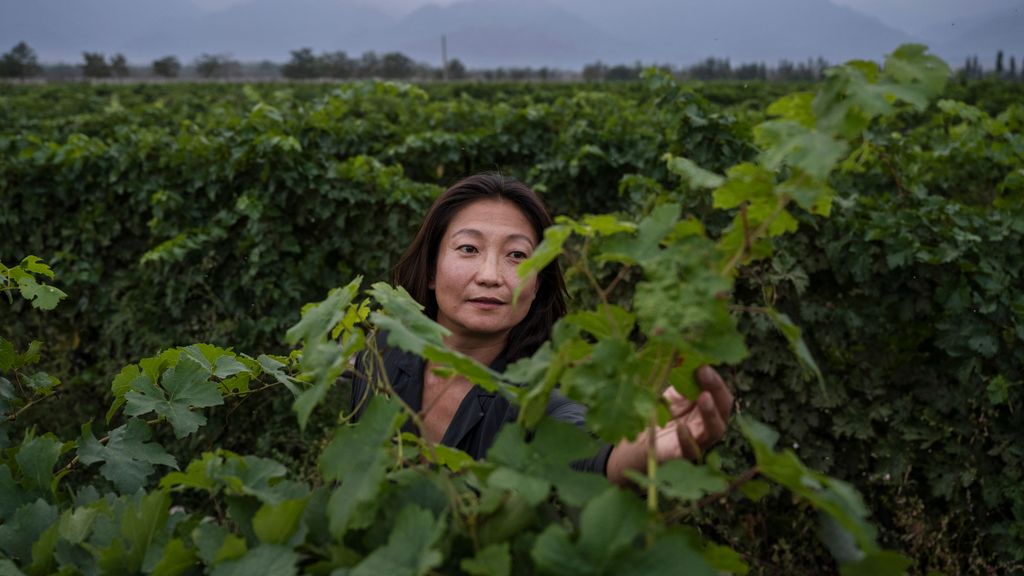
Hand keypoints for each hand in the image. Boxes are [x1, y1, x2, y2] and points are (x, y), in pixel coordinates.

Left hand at [606, 366, 733, 484]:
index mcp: (707, 408)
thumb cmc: (657, 414)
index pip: (721, 393)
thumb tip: (683, 352)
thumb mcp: (670, 393)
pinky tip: (681, 427)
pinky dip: (687, 439)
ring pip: (715, 429)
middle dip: (716, 389)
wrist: (636, 442)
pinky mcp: (682, 456)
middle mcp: (708, 425)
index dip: (715, 379)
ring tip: (703, 397)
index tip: (702, 363)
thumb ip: (680, 377)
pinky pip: (691, 450)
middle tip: (704, 372)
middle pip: (724, 409)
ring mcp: (698, 442)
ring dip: (710, 412)